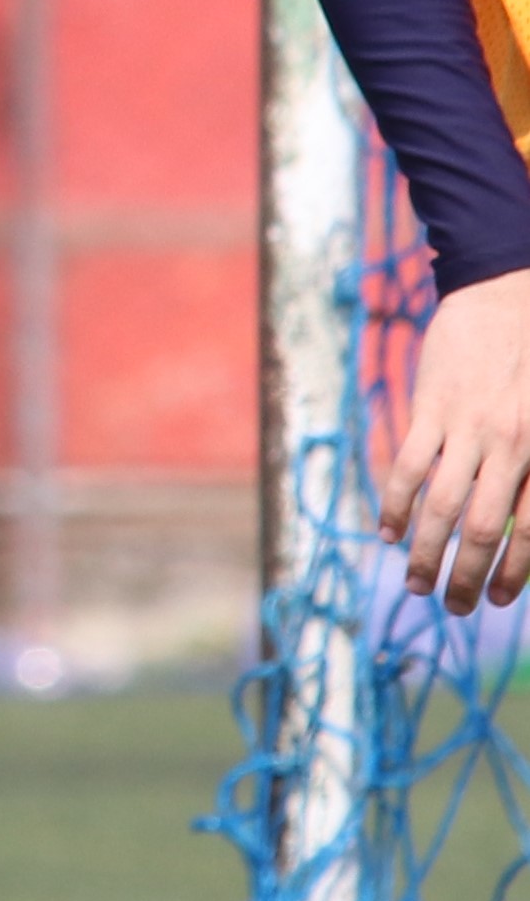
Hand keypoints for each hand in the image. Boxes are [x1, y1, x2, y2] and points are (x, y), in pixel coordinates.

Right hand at [381, 268, 529, 611]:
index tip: (501, 601)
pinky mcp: (432, 408)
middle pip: (487, 530)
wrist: (509, 293)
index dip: (517, 574)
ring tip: (413, 581)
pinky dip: (393, 504)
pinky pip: (409, 466)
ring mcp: (468, 428)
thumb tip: (521, 521)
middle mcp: (511, 447)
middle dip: (468, 577)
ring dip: (425, 552)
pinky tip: (385, 530)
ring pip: (444, 507)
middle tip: (454, 607)